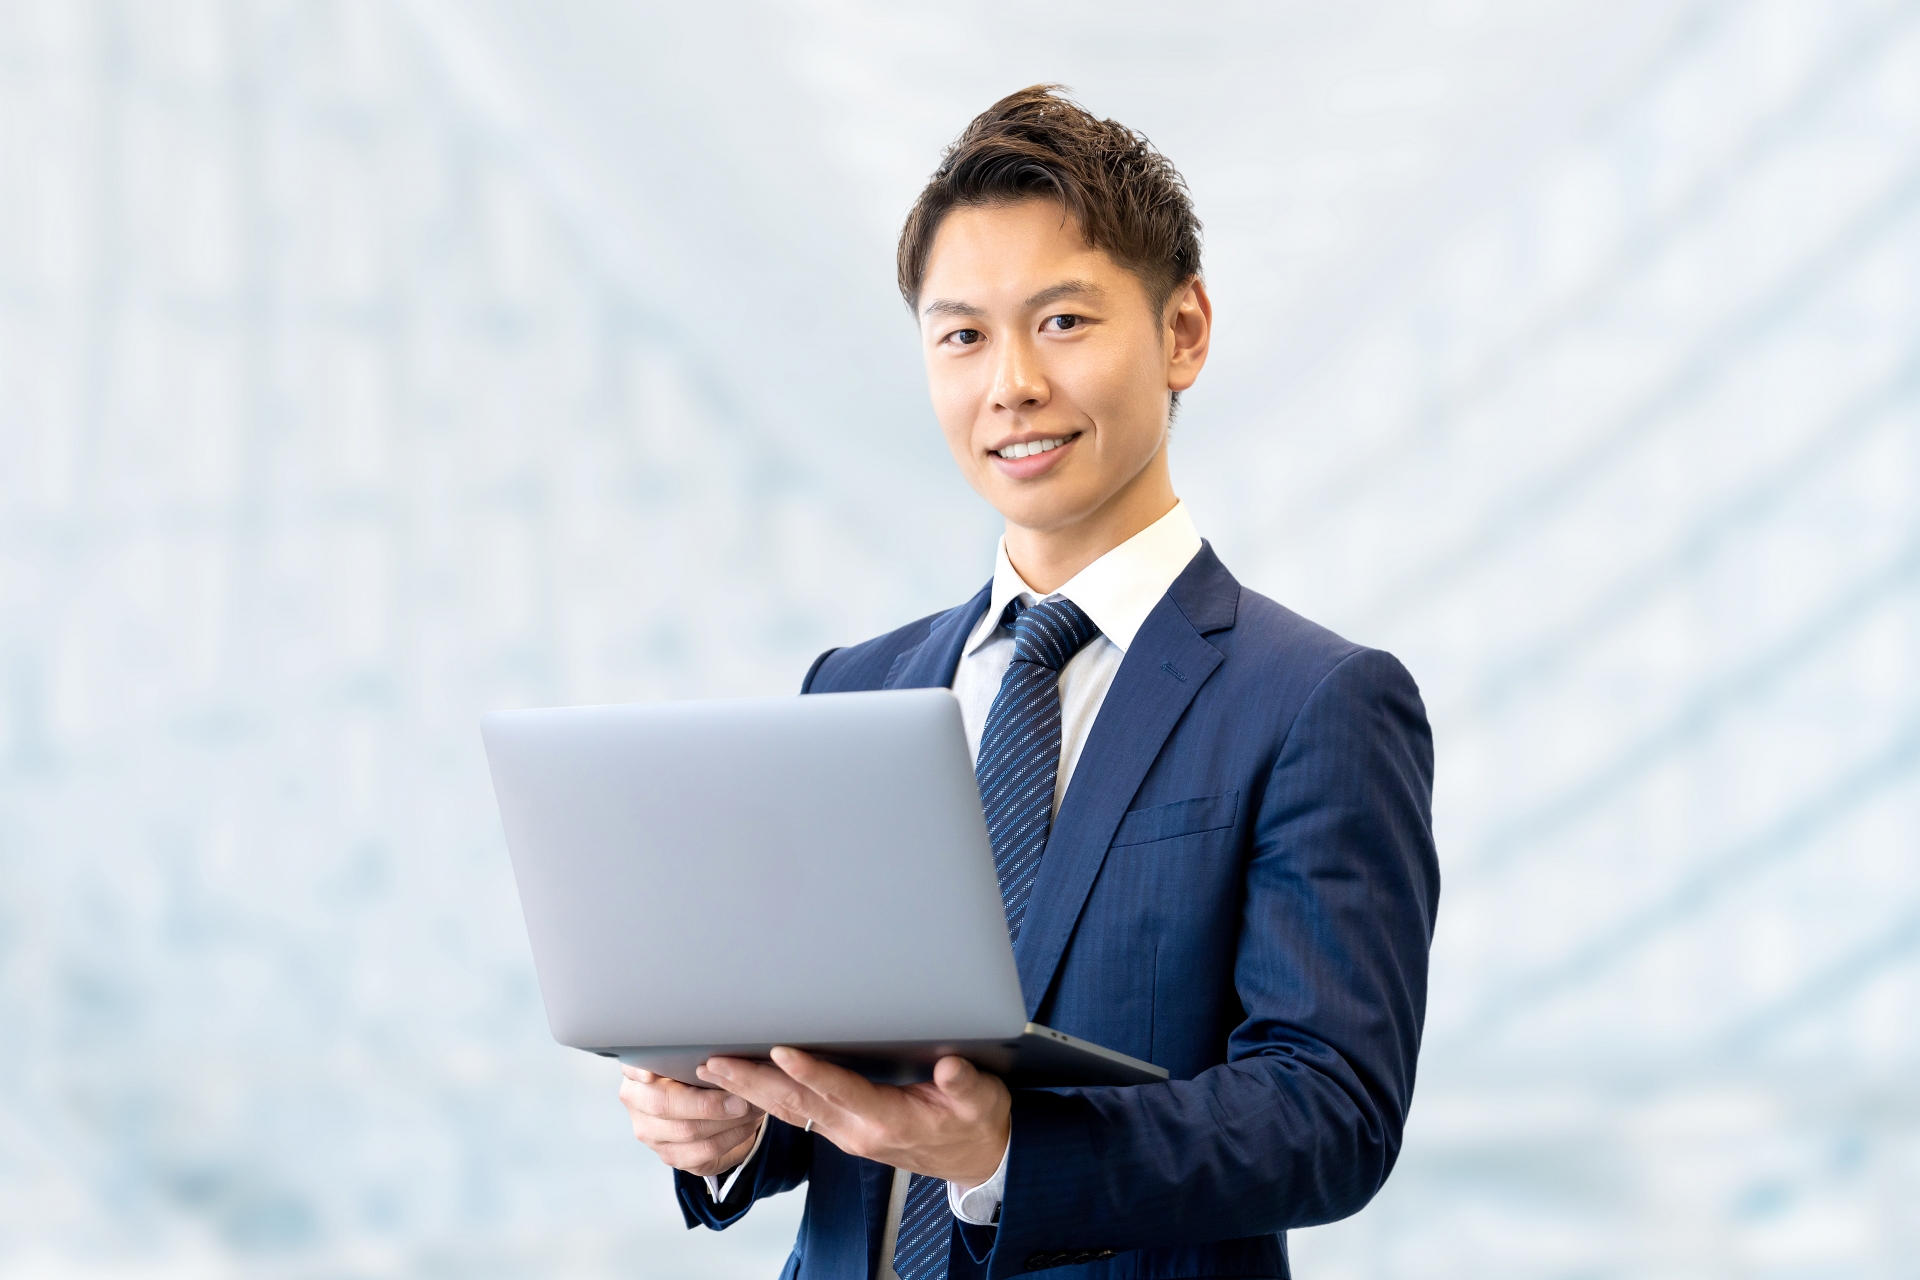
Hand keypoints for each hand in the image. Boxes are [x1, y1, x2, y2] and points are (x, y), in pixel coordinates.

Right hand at [618, 1065, 766, 1176]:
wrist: (713, 1111)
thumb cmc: (702, 1075)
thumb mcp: (697, 1059)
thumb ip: (699, 1054)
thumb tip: (724, 1055)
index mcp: (639, 1072)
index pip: (632, 1069)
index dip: (640, 1072)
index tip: (651, 1074)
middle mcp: (638, 1103)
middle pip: (663, 1105)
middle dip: (706, 1103)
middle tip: (740, 1097)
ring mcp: (651, 1133)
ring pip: (687, 1131)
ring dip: (727, 1120)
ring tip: (752, 1106)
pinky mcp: (671, 1155)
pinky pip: (704, 1151)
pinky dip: (732, 1136)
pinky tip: (747, 1124)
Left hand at [698, 1047, 1010, 1186]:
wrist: (975, 1158)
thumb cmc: (975, 1123)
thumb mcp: (982, 1100)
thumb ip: (965, 1084)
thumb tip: (951, 1067)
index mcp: (890, 1120)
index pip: (843, 1092)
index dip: (812, 1072)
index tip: (782, 1051)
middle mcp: (858, 1131)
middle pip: (798, 1105)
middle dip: (753, 1083)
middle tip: (716, 1062)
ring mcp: (845, 1134)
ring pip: (789, 1111)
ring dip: (749, 1091)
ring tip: (713, 1069)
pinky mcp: (841, 1130)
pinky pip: (795, 1114)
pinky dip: (764, 1099)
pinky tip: (742, 1084)